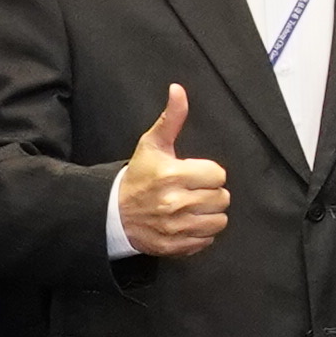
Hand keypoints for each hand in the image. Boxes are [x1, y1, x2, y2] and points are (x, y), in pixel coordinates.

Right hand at [115, 83, 227, 257]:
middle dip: (210, 193)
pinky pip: (207, 240)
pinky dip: (201, 233)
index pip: (218, 175)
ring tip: (193, 207)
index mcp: (172, 175)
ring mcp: (175, 227)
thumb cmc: (138, 176)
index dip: (209, 173)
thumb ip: (171, 118)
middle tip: (193, 190)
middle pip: (222, 198)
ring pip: (219, 221)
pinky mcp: (175, 246)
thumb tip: (178, 90)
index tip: (194, 174)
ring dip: (209, 214)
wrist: (113, 214)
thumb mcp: (152, 145)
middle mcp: (175, 203)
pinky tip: (186, 222)